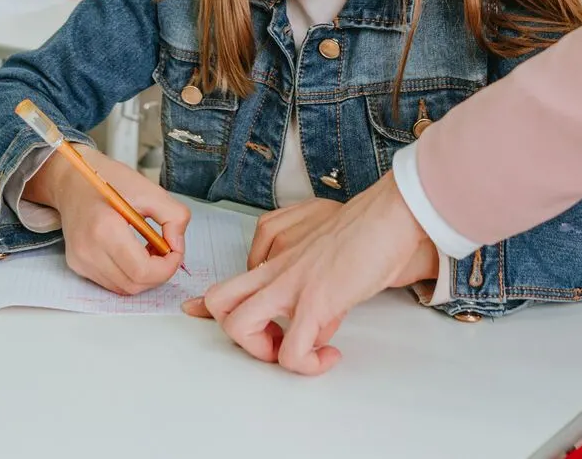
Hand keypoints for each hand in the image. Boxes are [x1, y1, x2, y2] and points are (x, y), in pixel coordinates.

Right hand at [31, 146, 189, 294]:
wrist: (72, 179)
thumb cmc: (108, 180)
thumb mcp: (149, 189)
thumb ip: (174, 216)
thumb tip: (177, 246)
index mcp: (105, 229)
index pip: (142, 271)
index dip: (167, 268)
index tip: (175, 251)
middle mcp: (88, 250)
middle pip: (134, 285)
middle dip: (158, 273)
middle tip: (166, 251)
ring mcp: (80, 260)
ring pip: (124, 288)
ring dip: (144, 275)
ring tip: (149, 249)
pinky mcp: (77, 265)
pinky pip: (111, 282)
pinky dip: (129, 274)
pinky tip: (133, 253)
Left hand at [192, 172, 433, 374]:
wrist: (388, 217)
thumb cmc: (365, 232)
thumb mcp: (327, 258)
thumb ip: (313, 287)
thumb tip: (317, 324)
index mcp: (276, 256)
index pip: (230, 278)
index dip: (206, 305)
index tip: (194, 313)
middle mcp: (275, 269)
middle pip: (219, 302)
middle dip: (239, 334)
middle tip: (276, 341)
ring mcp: (290, 284)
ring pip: (239, 327)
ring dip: (264, 352)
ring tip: (299, 350)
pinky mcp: (314, 301)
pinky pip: (292, 351)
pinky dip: (308, 365)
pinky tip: (329, 355)